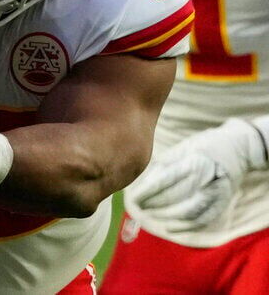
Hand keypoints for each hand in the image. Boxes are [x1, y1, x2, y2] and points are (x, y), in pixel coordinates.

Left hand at [129, 118, 265, 231]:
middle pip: (176, 196)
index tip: (133, 197)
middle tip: (138, 206)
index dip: (147, 191)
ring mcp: (218, 193)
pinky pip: (203, 220)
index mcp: (195, 161)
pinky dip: (184, 227)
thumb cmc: (202, 146)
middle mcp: (208, 178)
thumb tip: (140, 183)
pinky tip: (169, 227)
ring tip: (149, 214)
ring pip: (188, 212)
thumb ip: (163, 165)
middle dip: (154, 204)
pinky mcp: (223, 203)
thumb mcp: (182, 148)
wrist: (238, 148)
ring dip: (166, 216)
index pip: (166, 180)